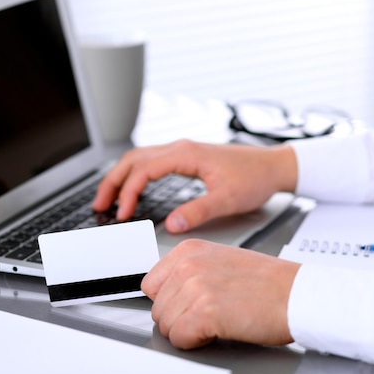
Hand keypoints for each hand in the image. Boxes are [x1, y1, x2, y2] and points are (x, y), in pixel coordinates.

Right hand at [93, 139, 297, 232]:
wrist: (273, 166)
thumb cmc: (254, 178)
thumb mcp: (227, 199)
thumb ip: (197, 211)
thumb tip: (171, 225)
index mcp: (186, 154)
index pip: (144, 170)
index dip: (128, 192)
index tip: (122, 214)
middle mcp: (180, 149)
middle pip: (133, 159)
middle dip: (113, 181)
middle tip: (99, 205)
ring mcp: (182, 151)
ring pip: (139, 158)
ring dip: (121, 177)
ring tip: (108, 199)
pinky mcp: (186, 158)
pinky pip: (151, 162)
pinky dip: (135, 175)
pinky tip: (133, 190)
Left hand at [141, 239, 300, 348]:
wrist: (299, 294)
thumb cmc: (268, 282)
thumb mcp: (220, 260)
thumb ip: (190, 271)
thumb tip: (168, 293)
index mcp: (189, 250)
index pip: (151, 284)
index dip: (170, 301)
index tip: (186, 305)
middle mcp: (188, 265)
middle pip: (157, 307)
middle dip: (178, 318)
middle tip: (207, 316)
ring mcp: (195, 287)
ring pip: (166, 325)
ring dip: (187, 331)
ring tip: (215, 322)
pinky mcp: (205, 312)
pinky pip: (179, 338)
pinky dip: (194, 342)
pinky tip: (216, 332)